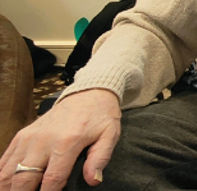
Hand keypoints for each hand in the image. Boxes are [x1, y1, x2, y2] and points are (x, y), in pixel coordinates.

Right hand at [0, 89, 120, 189]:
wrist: (88, 93)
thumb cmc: (100, 116)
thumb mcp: (109, 135)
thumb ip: (100, 159)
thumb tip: (93, 181)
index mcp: (66, 143)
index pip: (51, 180)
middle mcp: (42, 141)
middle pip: (23, 179)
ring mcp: (28, 138)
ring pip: (7, 172)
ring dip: (8, 188)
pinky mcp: (21, 135)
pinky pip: (4, 160)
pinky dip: (2, 175)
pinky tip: (7, 185)